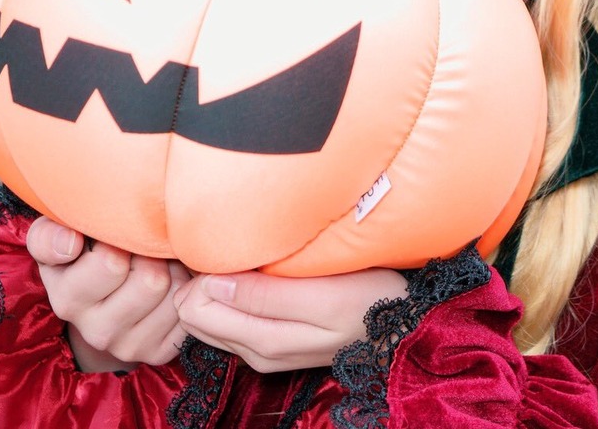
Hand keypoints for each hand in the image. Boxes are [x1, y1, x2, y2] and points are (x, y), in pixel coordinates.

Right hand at [26, 216, 192, 372]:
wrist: (98, 299)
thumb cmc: (79, 254)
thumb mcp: (52, 238)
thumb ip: (49, 236)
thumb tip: (70, 244)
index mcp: (67, 299)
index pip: (111, 263)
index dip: (123, 239)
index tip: (116, 236)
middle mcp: (95, 331)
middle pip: (151, 280)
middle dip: (154, 254)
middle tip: (145, 247)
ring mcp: (127, 346)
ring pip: (174, 293)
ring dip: (174, 270)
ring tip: (158, 262)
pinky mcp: (157, 353)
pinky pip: (188, 314)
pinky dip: (186, 292)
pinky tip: (170, 284)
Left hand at [174, 266, 407, 372]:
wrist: (402, 322)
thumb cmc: (369, 299)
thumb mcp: (323, 295)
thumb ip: (265, 295)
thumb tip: (210, 283)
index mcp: (263, 342)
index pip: (195, 308)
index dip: (200, 272)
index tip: (221, 244)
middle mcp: (254, 353)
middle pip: (195, 315)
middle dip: (199, 281)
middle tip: (224, 246)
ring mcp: (261, 350)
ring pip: (207, 318)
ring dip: (211, 287)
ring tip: (235, 256)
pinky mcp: (270, 342)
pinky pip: (227, 319)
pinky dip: (226, 295)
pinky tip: (246, 272)